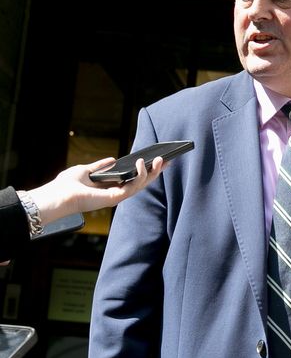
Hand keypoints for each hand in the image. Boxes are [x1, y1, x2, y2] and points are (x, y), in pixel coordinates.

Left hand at [28, 156, 165, 225]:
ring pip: (140, 185)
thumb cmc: (67, 185)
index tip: (155, 161)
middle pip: (140, 182)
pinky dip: (139, 175)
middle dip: (154, 172)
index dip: (144, 170)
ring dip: (152, 173)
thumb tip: (112, 160)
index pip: (131, 179)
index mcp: (109, 187)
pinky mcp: (116, 198)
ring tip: (159, 160)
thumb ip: (99, 167)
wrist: (58, 195)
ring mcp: (117, 196)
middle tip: (165, 161)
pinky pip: (133, 186)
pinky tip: (142, 164)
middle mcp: (115, 193)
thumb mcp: (85, 170)